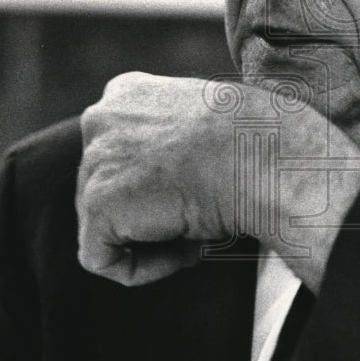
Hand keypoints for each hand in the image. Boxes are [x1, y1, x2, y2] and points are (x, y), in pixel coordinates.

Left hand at [76, 72, 359, 288]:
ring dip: (152, 237)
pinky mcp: (98, 203)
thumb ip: (170, 139)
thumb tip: (164, 183)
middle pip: (107, 186)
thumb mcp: (203, 122)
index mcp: (126, 92)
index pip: (120, 149)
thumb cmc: (253, 140)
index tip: (196, 188)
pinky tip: (187, 251)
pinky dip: (144, 267)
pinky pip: (102, 257)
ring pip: (105, 223)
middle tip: (201, 214)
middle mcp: (100, 117)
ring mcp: (95, 159)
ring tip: (200, 230)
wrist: (264, 154)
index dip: (156, 182)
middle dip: (150, 210)